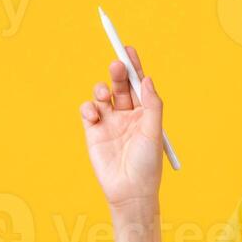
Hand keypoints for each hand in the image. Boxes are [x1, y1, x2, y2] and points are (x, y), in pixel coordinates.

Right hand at [79, 46, 164, 208]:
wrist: (129, 191)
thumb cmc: (147, 164)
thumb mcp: (154, 132)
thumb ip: (152, 104)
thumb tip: (147, 78)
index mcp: (145, 112)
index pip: (138, 84)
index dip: (133, 66)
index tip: (128, 49)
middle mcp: (128, 114)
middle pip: (120, 85)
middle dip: (117, 73)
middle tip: (116, 64)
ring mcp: (110, 122)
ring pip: (102, 95)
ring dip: (101, 88)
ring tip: (104, 94)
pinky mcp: (94, 131)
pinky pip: (88, 110)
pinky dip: (88, 107)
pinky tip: (94, 115)